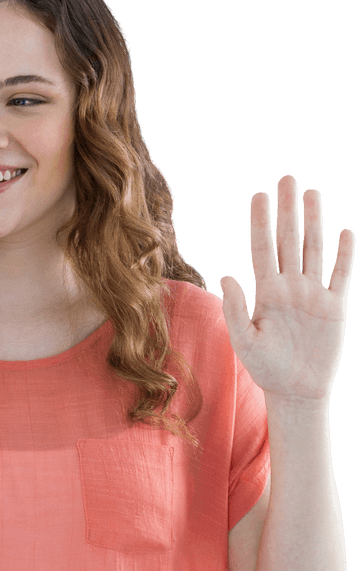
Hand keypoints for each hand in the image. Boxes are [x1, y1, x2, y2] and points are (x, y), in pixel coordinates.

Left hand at [219, 173, 354, 403]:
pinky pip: (339, 274)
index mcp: (266, 292)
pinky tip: (345, 233)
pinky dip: (343, 254)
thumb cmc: (265, 369)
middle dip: (287, 211)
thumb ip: (234, 310)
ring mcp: (312, 294)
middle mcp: (289, 287)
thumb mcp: (244, 341)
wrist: (296, 391)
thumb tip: (226, 277)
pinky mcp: (333, 306)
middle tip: (286, 179)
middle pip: (289, 240)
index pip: (262, 248)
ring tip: (311, 194)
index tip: (258, 195)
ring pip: (313, 249)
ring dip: (314, 222)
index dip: (260, 222)